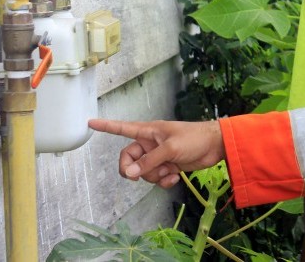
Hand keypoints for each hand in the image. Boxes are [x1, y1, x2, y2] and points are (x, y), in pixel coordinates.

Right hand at [88, 118, 224, 187]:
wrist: (215, 146)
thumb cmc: (194, 138)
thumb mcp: (170, 148)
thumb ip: (149, 161)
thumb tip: (130, 173)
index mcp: (148, 132)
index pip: (122, 128)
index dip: (106, 126)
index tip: (90, 123)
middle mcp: (150, 143)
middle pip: (129, 159)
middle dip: (133, 170)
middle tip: (136, 177)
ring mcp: (158, 156)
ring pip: (143, 172)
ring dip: (153, 176)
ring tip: (168, 171)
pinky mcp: (168, 166)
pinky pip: (156, 178)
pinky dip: (163, 181)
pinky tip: (174, 178)